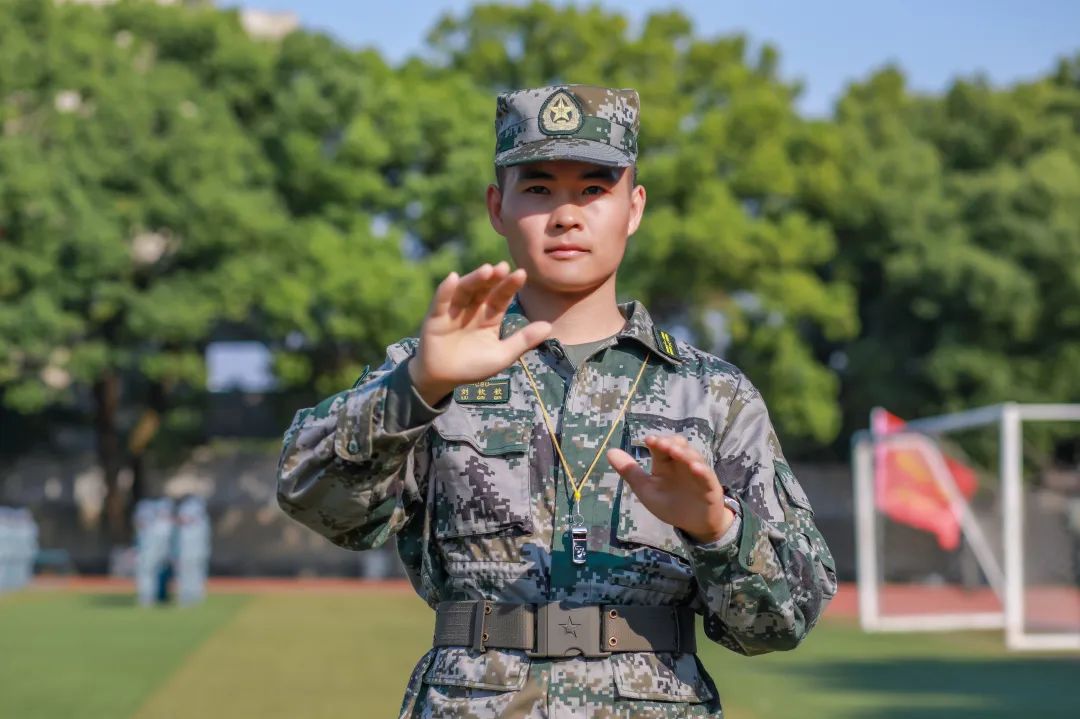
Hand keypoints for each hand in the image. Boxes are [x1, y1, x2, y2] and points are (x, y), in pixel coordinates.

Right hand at [408, 261, 551, 404]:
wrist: (443, 380)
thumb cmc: (473, 367)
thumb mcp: (502, 355)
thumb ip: (523, 340)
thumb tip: (549, 326)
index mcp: (490, 316)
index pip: (501, 297)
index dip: (510, 286)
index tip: (522, 274)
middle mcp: (473, 309)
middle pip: (484, 289)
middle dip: (494, 278)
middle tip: (504, 267)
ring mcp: (454, 311)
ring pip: (465, 290)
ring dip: (475, 279)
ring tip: (486, 270)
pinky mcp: (436, 316)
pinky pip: (441, 301)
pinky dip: (446, 289)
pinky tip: (453, 278)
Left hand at [606, 435, 734, 543]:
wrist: (693, 524)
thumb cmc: (670, 504)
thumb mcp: (646, 489)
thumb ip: (630, 472)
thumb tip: (609, 451)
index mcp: (666, 463)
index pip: (661, 448)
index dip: (656, 442)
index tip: (649, 440)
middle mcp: (682, 464)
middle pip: (679, 446)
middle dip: (670, 443)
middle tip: (662, 444)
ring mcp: (697, 473)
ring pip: (693, 457)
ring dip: (684, 453)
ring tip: (675, 452)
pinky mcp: (710, 486)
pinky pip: (707, 476)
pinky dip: (701, 470)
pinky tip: (695, 468)